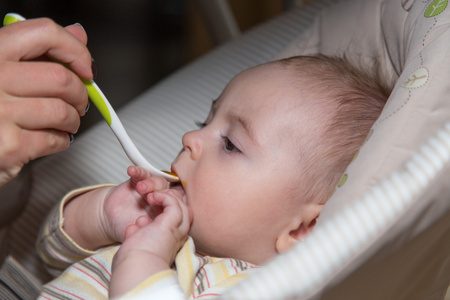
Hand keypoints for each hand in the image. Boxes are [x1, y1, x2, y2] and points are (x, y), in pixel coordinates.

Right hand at [0, 18, 92, 185]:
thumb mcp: (4, 70)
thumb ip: (39, 51)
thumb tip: (77, 34)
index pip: (44, 33)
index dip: (75, 50)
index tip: (85, 67)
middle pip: (61, 78)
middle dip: (81, 94)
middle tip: (78, 103)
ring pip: (62, 111)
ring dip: (73, 121)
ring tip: (65, 123)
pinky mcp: (9, 145)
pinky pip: (55, 139)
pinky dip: (62, 141)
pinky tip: (51, 138)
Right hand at [62, 166, 169, 249]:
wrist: (109, 223)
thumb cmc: (129, 231)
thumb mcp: (146, 235)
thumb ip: (159, 228)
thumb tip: (173, 222)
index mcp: (169, 218)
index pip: (180, 207)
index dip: (175, 203)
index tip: (165, 206)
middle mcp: (162, 204)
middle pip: (171, 192)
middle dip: (164, 194)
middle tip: (151, 199)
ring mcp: (150, 193)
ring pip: (158, 182)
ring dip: (151, 184)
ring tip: (141, 188)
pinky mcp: (137, 182)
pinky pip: (142, 174)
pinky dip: (138, 171)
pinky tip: (132, 171)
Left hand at [110, 188, 191, 297]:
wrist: (134, 270)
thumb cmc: (131, 266)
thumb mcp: (135, 247)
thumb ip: (135, 235)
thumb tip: (132, 227)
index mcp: (169, 245)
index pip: (175, 227)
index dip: (165, 217)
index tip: (145, 217)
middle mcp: (176, 239)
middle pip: (185, 216)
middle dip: (173, 205)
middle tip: (156, 199)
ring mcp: (175, 232)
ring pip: (184, 209)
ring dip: (170, 199)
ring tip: (154, 196)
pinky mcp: (169, 226)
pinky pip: (174, 205)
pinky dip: (165, 197)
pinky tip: (153, 196)